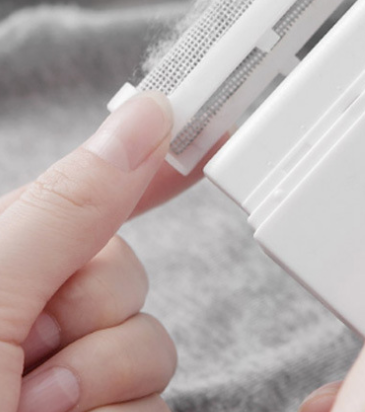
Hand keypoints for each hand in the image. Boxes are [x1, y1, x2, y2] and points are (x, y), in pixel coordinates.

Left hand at [0, 92, 202, 411]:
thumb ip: (70, 208)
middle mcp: (29, 309)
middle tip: (30, 351)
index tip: (197, 125)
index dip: (144, 159)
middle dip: (96, 310)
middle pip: (128, 269)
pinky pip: (153, 395)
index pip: (88, 190)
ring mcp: (64, 369)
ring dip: (102, 380)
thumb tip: (143, 118)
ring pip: (149, 339)